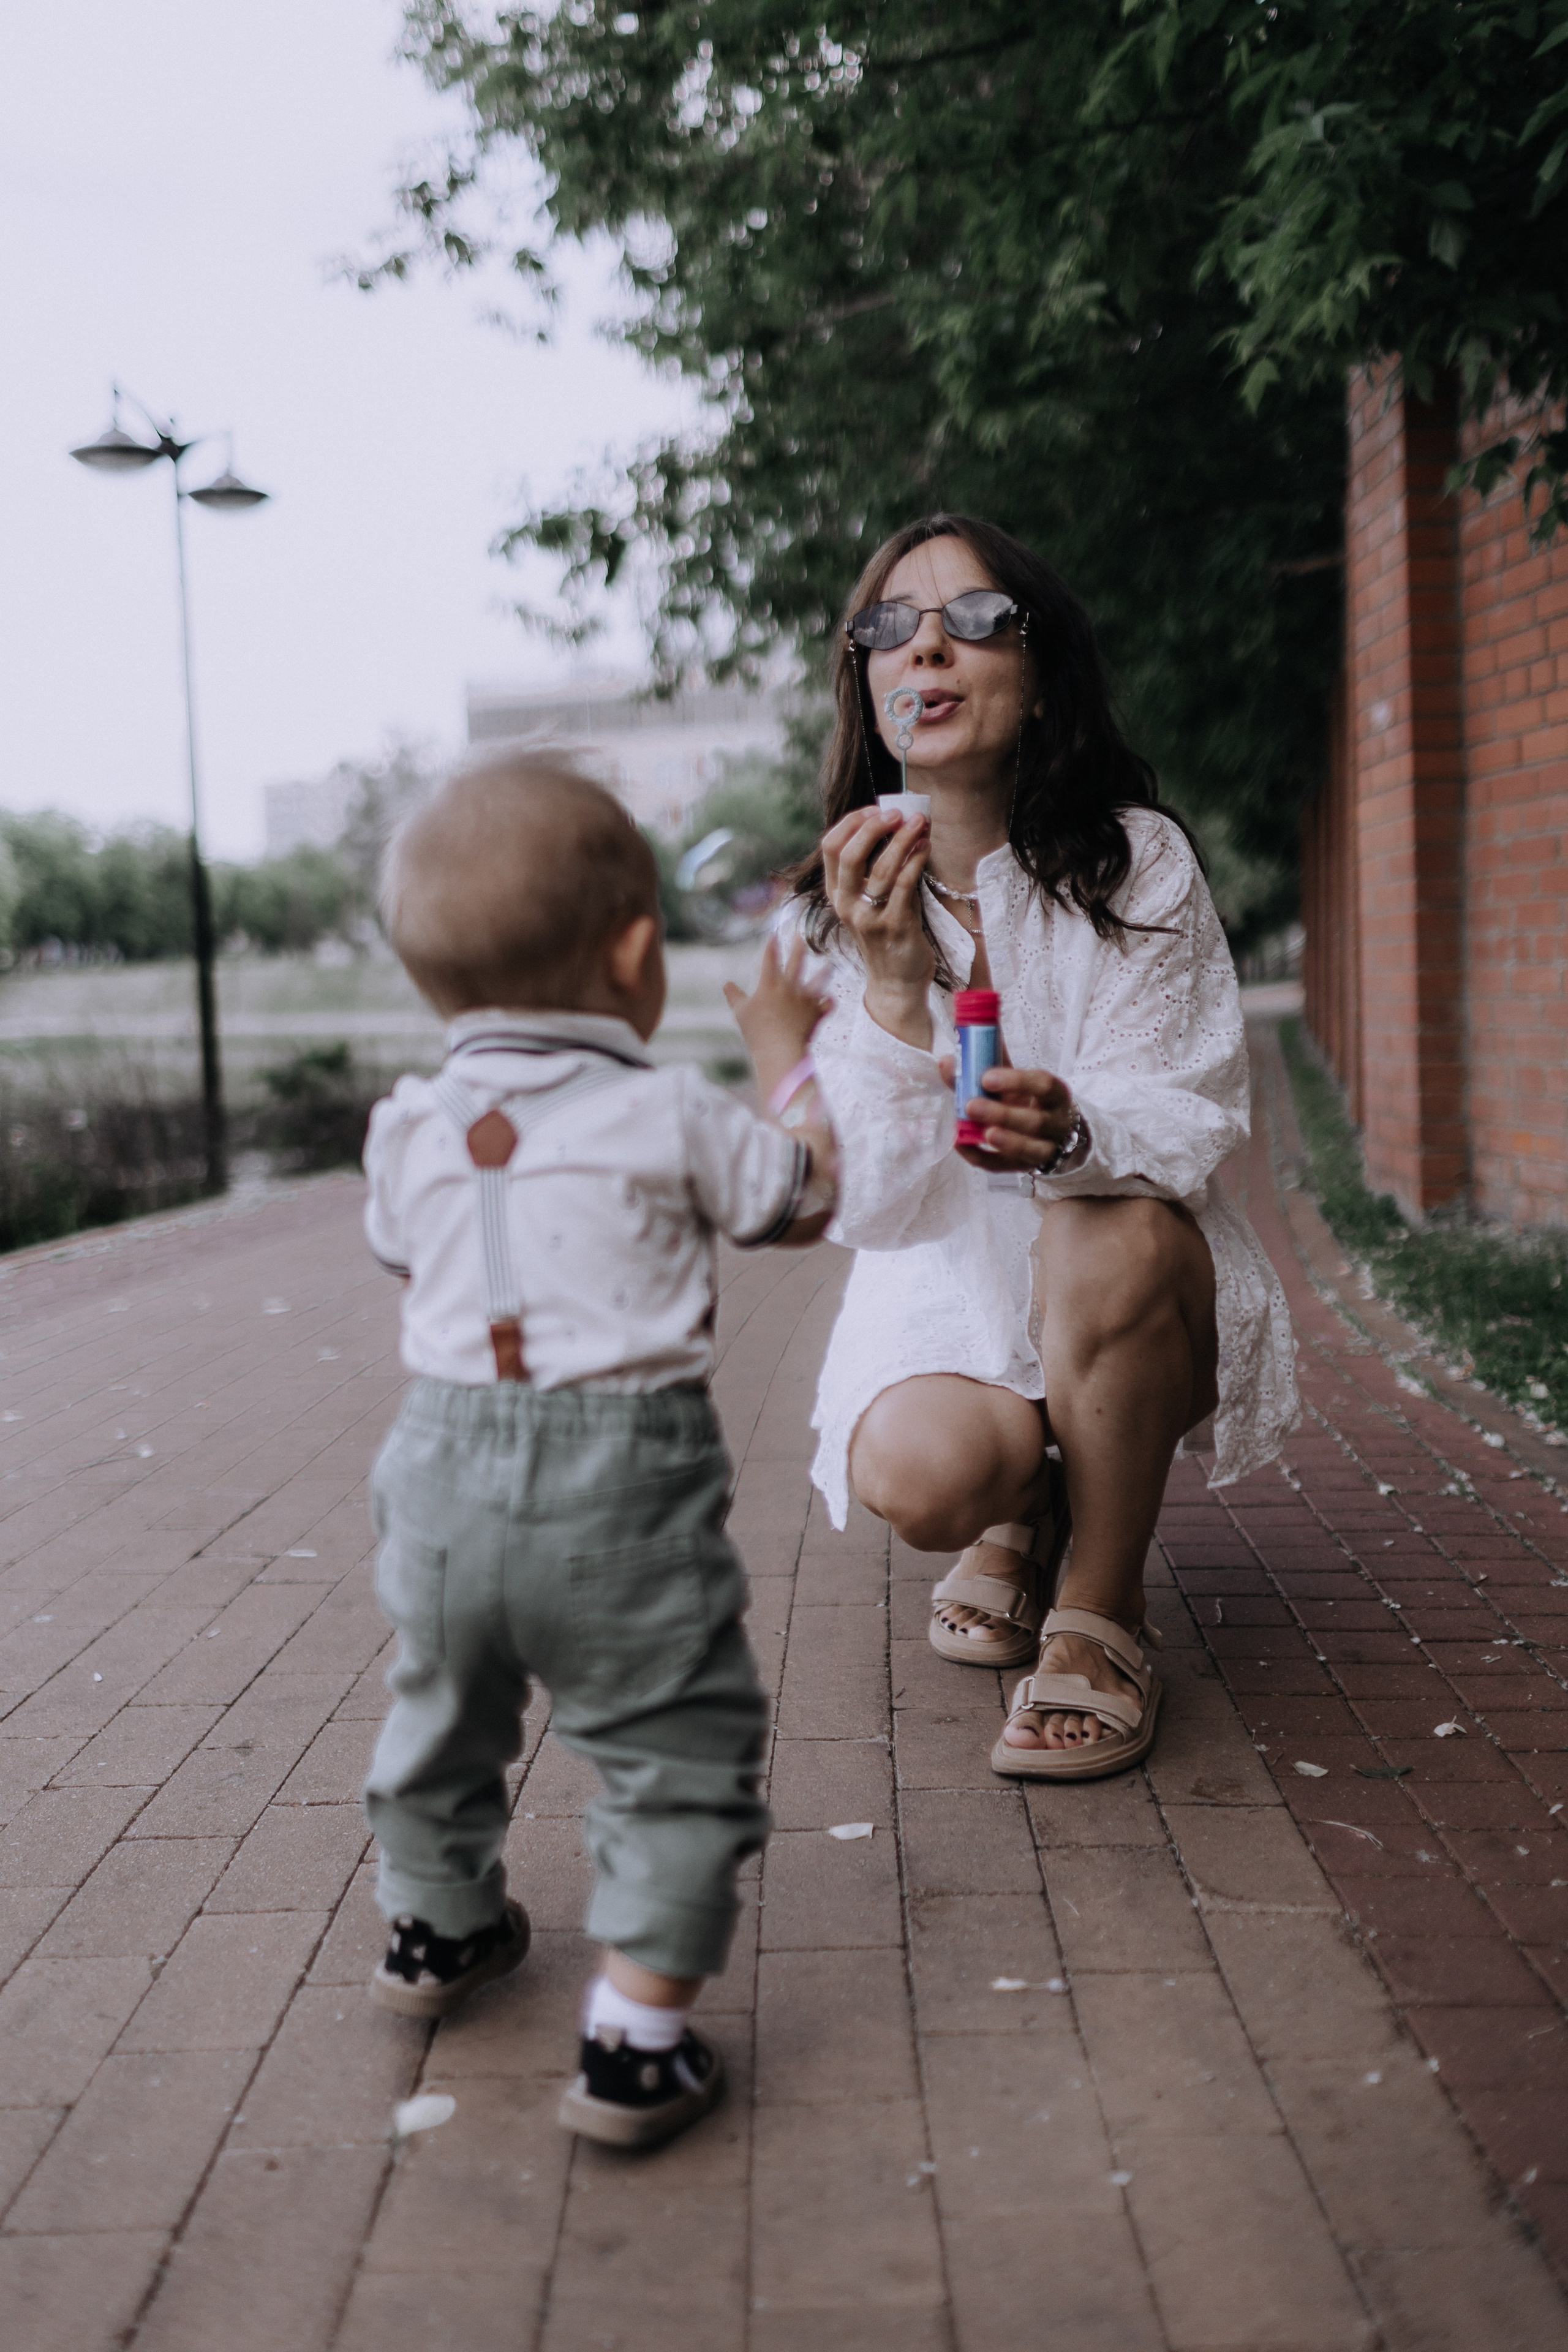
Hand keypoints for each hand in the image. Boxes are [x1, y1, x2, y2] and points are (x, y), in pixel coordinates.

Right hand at [724, 937, 832, 1088]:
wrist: (779, 1050)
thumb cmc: (756, 1032)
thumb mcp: (740, 1013)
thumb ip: (734, 996)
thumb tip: (726, 985)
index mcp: (769, 985)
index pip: (770, 958)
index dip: (772, 944)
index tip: (774, 932)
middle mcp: (789, 988)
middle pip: (796, 962)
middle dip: (798, 946)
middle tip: (800, 935)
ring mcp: (805, 1000)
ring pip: (818, 981)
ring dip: (824, 972)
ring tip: (829, 965)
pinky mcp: (815, 1014)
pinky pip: (827, 1006)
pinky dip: (829, 1003)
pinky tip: (830, 1000)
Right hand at [820, 806, 933, 993]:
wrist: (896, 982)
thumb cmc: (887, 933)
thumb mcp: (871, 900)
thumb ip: (875, 868)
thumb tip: (896, 825)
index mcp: (836, 893)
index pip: (831, 847)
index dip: (853, 822)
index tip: (877, 809)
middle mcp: (847, 904)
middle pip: (849, 854)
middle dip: (874, 826)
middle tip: (898, 813)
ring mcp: (869, 917)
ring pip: (881, 868)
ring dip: (902, 839)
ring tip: (920, 823)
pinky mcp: (895, 926)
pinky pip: (904, 885)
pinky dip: (916, 860)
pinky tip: (926, 847)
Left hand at [937, 1057, 1081, 1171]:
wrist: (1049, 1133)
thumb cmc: (1027, 1099)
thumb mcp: (1016, 1080)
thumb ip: (988, 1065)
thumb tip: (948, 1059)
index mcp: (1055, 1095)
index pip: (1043, 1085)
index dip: (1017, 1081)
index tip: (986, 1077)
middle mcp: (1055, 1124)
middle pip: (1035, 1121)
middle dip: (1003, 1114)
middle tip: (971, 1105)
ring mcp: (1043, 1150)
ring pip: (1030, 1149)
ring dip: (1005, 1142)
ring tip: (983, 1133)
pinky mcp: (1023, 1167)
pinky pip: (1002, 1167)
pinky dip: (980, 1157)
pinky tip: (962, 1144)